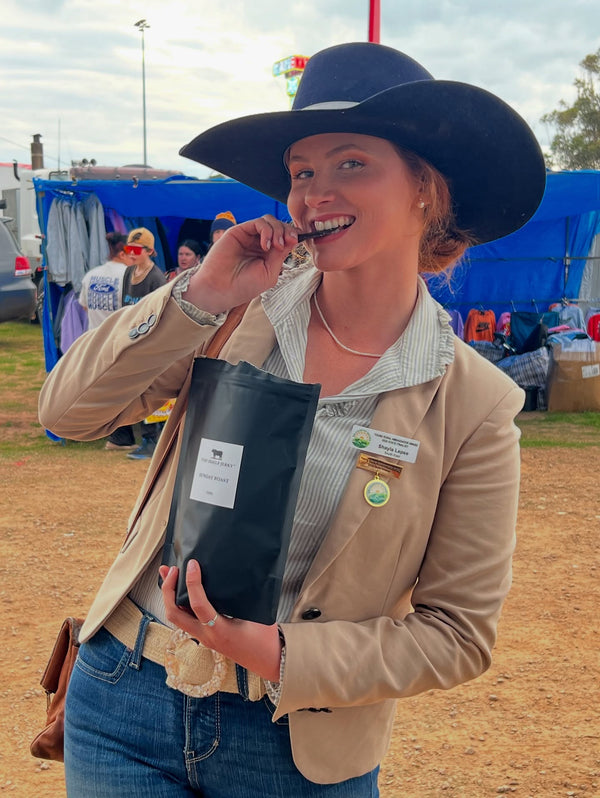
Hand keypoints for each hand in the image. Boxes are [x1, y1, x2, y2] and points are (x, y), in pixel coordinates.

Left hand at [159, 560, 282, 682]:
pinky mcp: (205, 635)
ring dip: (169, 596)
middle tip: (172, 569)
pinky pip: (185, 619)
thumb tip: (235, 572)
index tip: (193, 564)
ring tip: (169, 575)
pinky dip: (178, 603)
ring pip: (176, 618)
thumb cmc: (265, 640)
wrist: (268, 661)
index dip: (193, 583)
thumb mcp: (258, 614)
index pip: (198, 605)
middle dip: (168, 590)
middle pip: (175, 614)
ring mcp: (204, 637)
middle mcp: (206, 635)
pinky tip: (180, 590)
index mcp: (220, 631)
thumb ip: (245, 596)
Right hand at [182, 215, 298, 314]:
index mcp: (269, 254)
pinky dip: (266, 230)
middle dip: (288, 232)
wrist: (221, 289)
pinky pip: (258, 222)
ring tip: (275, 246)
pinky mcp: (239, 231)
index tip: (298, 241)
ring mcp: (249, 237)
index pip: (286, 237)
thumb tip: (293, 238)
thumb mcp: (269, 273)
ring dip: (278, 230)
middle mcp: (259, 243)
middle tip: (288, 242)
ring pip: (270, 221)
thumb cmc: (244, 286)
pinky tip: (265, 245)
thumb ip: (280, 255)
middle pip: (280, 226)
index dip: (294, 236)